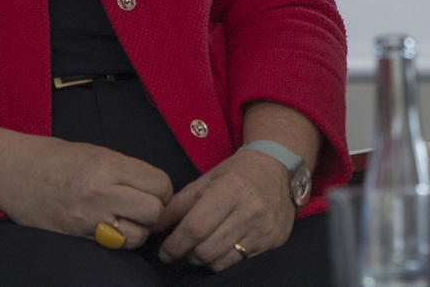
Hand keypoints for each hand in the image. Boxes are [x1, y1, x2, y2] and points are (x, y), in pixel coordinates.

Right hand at [0, 135, 172, 250]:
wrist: (14, 172)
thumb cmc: (58, 158)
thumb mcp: (98, 153)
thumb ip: (128, 170)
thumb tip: (157, 189)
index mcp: (108, 165)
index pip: (159, 184)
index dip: (163, 189)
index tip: (155, 190)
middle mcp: (99, 192)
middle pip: (153, 211)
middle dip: (155, 211)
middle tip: (144, 207)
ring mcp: (86, 218)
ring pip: (136, 235)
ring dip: (138, 230)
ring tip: (127, 220)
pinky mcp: (74, 237)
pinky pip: (112, 247)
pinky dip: (117, 240)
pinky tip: (110, 229)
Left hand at [155, 147, 297, 271]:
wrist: (278, 168)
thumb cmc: (237, 173)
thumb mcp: (206, 180)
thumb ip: (177, 205)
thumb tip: (152, 228)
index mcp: (230, 189)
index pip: (195, 228)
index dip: (175, 245)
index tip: (165, 252)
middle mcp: (251, 210)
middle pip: (206, 249)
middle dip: (187, 254)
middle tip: (182, 249)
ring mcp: (264, 227)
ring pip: (221, 261)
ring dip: (204, 259)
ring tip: (201, 247)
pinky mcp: (274, 240)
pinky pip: (239, 261)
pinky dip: (224, 258)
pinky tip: (222, 245)